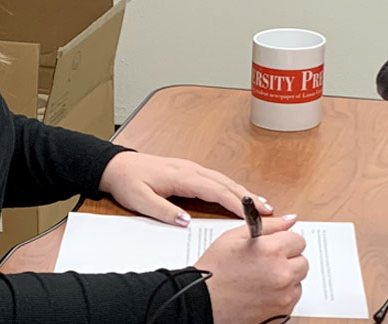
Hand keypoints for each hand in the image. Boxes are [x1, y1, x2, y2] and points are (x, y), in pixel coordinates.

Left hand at [98, 151, 273, 225]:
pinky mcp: (190, 172)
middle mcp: (191, 170)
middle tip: (269, 210)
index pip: (215, 191)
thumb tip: (186, 221)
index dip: (235, 203)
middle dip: (249, 197)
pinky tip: (241, 196)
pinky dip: (233, 188)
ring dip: (244, 192)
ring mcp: (192, 169)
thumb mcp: (140, 200)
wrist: (117, 165)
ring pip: (224, 180)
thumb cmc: (128, 182)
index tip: (251, 214)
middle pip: (226, 183)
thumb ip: (163, 211)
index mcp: (182, 176)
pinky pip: (217, 180)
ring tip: (263, 205)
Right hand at [197, 216, 307, 323]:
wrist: (202, 302)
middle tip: (266, 262)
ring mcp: (283, 296)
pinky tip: (262, 292)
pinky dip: (282, 295)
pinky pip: (291, 298)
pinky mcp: (281, 313)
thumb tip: (290, 220)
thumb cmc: (215, 269)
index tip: (274, 246)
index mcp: (272, 250)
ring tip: (261, 278)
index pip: (298, 240)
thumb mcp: (235, 236)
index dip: (284, 242)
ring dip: (286, 278)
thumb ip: (268, 226)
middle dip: (287, 259)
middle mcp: (282, 274)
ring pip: (298, 281)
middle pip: (302, 261)